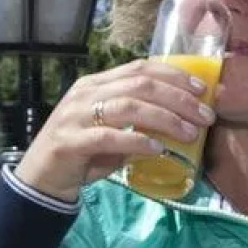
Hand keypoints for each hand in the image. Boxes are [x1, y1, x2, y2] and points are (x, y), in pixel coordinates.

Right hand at [14, 59, 214, 201]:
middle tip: (205, 116)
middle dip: (178, 99)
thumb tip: (186, 121)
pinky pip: (108, 137)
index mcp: (96, 84)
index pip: (140, 68)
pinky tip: (157, 149)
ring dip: (165, 119)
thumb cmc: (85, 153)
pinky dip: (136, 141)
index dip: (174, 75)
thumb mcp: (114, 130)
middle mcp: (85, 93)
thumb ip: (140, 122)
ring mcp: (75, 116)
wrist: (42, 178)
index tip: (203, 89)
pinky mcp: (69, 141)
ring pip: (127, 107)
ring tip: (189, 133)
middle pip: (140, 85)